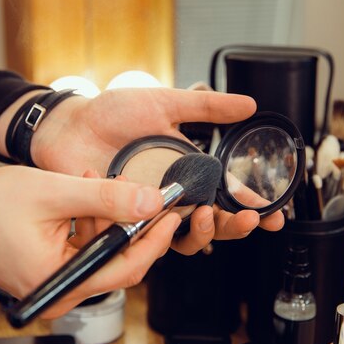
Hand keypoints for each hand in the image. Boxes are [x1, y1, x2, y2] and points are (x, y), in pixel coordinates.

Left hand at [0, 87, 282, 253]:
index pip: (228, 197)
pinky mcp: (122, 221)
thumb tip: (249, 105)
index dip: (253, 208)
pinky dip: (154, 232)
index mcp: (189, 171)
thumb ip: (205, 107)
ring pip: (182, 239)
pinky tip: (160, 214)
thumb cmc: (113, 113)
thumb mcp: (164, 103)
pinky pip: (143, 239)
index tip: (274, 213)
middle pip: (212, 225)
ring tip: (204, 213)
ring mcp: (147, 210)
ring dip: (201, 234)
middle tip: (248, 218)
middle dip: (234, 227)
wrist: (70, 124)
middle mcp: (172, 196)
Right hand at [0, 166, 180, 317]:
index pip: (128, 268)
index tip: (174, 213)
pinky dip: (90, 221)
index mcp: (62, 281)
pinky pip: (85, 247)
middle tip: (138, 191)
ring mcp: (56, 283)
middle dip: (131, 222)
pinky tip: (84, 194)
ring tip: (98, 182)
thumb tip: (151, 202)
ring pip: (102, 250)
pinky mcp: (52, 270)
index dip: (156, 240)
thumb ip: (106, 199)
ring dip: (108, 215)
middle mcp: (61, 291)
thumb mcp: (55, 194)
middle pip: (118, 261)